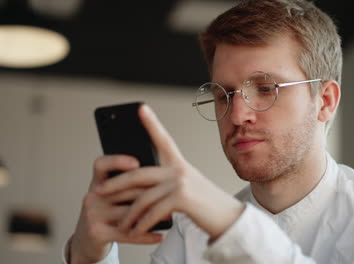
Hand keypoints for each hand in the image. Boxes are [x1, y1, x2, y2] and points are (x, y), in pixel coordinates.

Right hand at [70, 155, 162, 263]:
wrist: (88, 240)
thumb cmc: (109, 212)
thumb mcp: (113, 194)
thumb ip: (129, 183)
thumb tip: (160, 172)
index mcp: (98, 181)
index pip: (102, 164)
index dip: (117, 161)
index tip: (136, 163)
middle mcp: (93, 195)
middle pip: (125, 190)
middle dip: (151, 193)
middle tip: (171, 194)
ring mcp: (92, 214)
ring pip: (129, 212)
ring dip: (152, 215)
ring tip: (170, 215)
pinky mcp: (96, 233)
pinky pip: (127, 234)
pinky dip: (146, 236)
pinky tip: (160, 236)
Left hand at [96, 104, 244, 239]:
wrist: (227, 218)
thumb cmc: (204, 205)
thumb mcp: (185, 188)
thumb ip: (164, 185)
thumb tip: (136, 191)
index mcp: (179, 163)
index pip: (163, 139)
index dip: (151, 123)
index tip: (140, 108)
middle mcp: (179, 169)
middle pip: (138, 173)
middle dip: (115, 183)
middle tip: (99, 190)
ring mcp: (180, 182)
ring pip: (142, 197)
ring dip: (128, 215)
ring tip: (121, 226)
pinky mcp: (182, 198)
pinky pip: (152, 211)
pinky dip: (141, 225)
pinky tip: (134, 232)